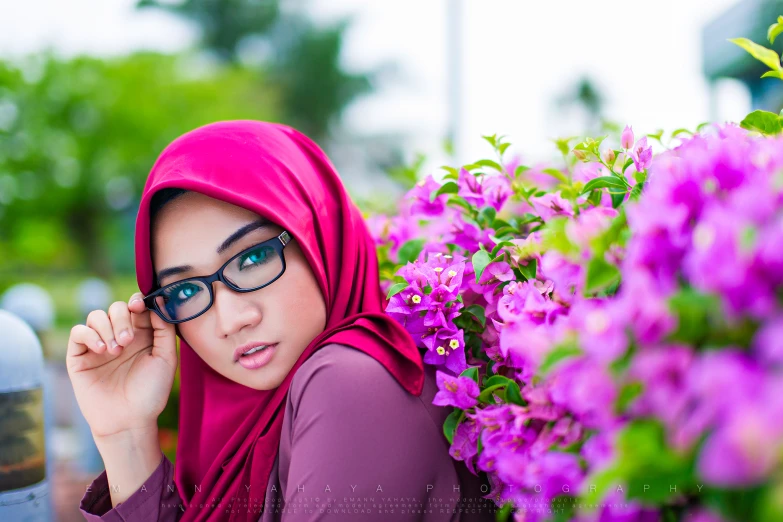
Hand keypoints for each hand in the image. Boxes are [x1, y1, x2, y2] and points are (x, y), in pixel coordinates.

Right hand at [66, 292, 177, 440]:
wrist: (128, 421)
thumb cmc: (150, 392)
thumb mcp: (166, 358)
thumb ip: (165, 329)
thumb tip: (160, 301)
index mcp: (142, 334)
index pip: (137, 306)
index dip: (138, 301)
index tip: (141, 306)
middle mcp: (120, 335)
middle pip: (116, 308)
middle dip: (123, 318)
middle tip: (129, 341)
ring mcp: (99, 345)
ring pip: (96, 316)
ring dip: (107, 328)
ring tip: (117, 351)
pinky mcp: (80, 356)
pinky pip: (78, 332)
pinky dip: (90, 335)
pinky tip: (102, 350)